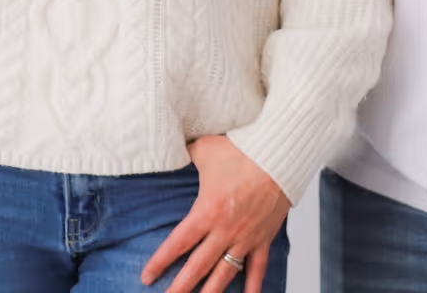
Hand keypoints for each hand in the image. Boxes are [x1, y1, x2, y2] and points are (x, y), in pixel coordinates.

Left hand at [140, 134, 289, 291]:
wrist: (279, 156)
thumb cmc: (242, 150)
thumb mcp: (204, 149)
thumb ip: (185, 154)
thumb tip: (170, 148)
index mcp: (206, 211)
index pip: (178, 243)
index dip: (160, 262)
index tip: (147, 276)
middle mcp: (224, 230)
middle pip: (198, 266)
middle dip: (181, 286)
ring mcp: (245, 238)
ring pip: (225, 274)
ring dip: (211, 292)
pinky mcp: (264, 238)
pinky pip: (258, 269)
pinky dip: (253, 286)